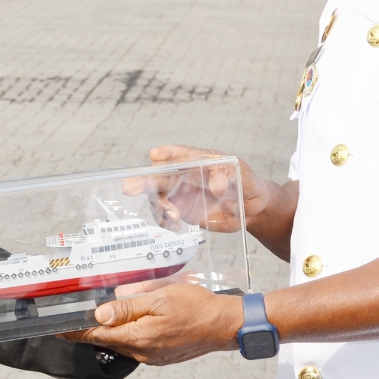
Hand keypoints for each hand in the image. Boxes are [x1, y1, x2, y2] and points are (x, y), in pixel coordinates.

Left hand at [69, 283, 241, 365]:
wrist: (223, 325)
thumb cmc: (196, 306)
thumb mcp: (159, 297)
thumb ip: (128, 305)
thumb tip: (100, 314)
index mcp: (139, 336)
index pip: (98, 335)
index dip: (76, 331)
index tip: (58, 328)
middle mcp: (142, 351)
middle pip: (107, 340)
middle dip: (91, 330)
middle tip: (75, 318)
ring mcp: (151, 357)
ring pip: (121, 343)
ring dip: (110, 331)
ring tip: (101, 317)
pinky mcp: (160, 356)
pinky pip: (135, 345)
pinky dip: (126, 335)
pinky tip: (129, 323)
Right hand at [122, 145, 273, 233]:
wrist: (249, 207)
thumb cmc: (246, 183)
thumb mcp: (243, 177)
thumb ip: (229, 179)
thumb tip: (216, 183)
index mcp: (199, 161)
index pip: (182, 154)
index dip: (168, 153)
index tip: (155, 155)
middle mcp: (184, 175)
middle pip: (159, 176)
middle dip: (144, 181)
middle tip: (128, 187)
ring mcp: (179, 193)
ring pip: (158, 197)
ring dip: (159, 207)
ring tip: (172, 217)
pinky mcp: (179, 209)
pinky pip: (164, 215)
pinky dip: (164, 221)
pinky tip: (174, 225)